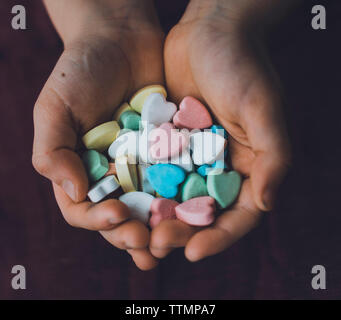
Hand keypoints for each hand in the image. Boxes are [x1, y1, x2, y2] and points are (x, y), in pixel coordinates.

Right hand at [33, 0, 163, 269]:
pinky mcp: (168, 153)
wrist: (120, 38)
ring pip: (149, 207)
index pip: (82, 209)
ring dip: (158, 229)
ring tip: (168, 246)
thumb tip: (72, 191)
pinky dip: (182, 199)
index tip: (117, 215)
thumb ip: (52, 150)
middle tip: (146, 244)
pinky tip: (192, 213)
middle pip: (119, 216)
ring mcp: (142, 167)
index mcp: (81, 170)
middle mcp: (112, 175)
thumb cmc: (80, 70)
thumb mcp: (55, 107)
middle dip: (131, 234)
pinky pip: (176, 181)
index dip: (97, 220)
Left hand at [150, 0, 291, 260]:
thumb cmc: (243, 66)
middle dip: (182, 233)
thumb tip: (267, 204)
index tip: (194, 253)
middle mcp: (221, 167)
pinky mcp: (169, 142)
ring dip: (157, 217)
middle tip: (157, 244)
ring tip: (137, 231)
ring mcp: (193, 157)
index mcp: (249, 166)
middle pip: (202, 213)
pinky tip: (124, 201)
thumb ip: (273, 157)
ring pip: (175, 198)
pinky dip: (142, 188)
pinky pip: (155, 171)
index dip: (219, 237)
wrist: (210, 32)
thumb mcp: (264, 109)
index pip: (239, 215)